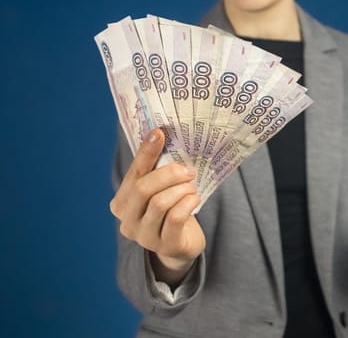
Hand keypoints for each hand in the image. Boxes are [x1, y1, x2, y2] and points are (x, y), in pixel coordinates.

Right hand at [110, 129, 204, 282]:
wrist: (181, 245)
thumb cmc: (170, 210)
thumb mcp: (159, 191)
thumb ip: (156, 171)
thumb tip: (162, 136)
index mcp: (121, 203)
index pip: (134, 173)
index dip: (146, 152)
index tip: (159, 133)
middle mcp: (127, 221)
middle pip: (144, 189)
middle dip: (169, 175)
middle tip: (188, 171)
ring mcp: (144, 237)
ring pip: (160, 202)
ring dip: (181, 189)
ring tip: (192, 187)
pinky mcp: (165, 245)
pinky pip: (176, 217)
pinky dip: (188, 203)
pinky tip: (194, 199)